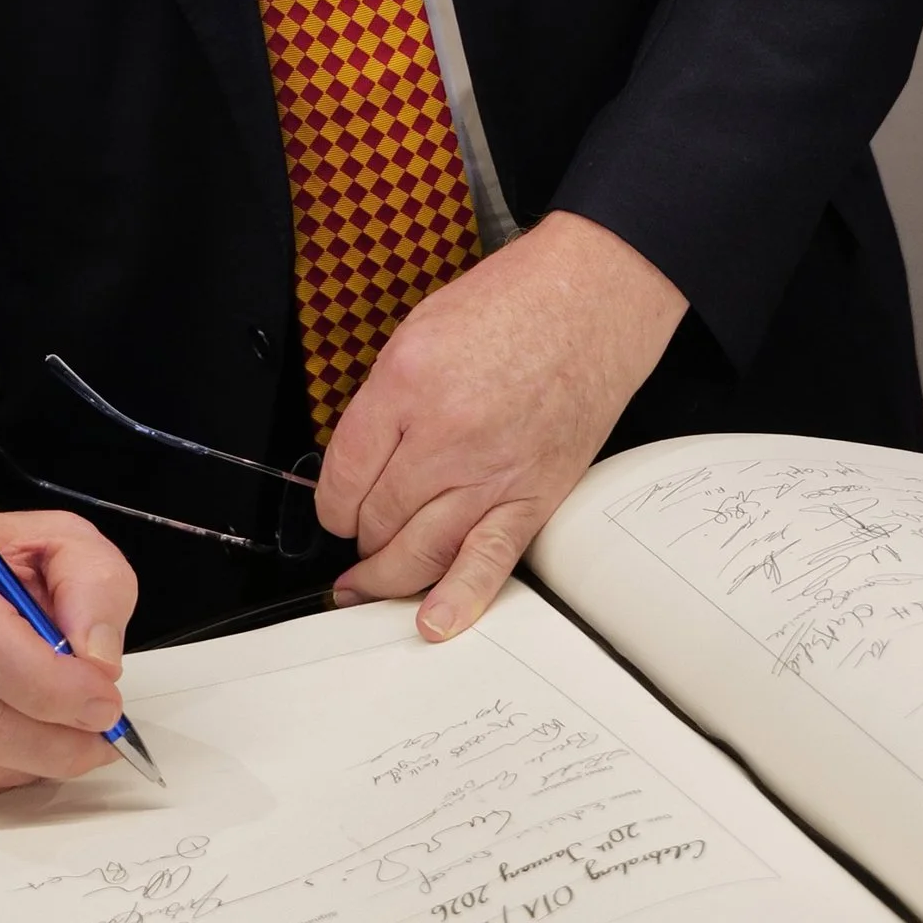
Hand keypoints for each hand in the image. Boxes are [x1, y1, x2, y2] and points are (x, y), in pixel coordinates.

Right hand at [0, 504, 140, 792]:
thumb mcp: (62, 542)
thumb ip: (93, 586)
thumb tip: (98, 660)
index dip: (52, 687)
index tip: (104, 703)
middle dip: (52, 740)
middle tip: (102, 737)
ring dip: (32, 762)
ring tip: (76, 742)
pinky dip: (1, 774)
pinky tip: (29, 747)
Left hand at [317, 212, 687, 639]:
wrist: (592, 300)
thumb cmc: (512, 305)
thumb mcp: (419, 331)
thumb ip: (385, 401)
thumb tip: (361, 460)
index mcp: (406, 385)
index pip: (343, 473)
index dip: (330, 500)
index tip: (334, 506)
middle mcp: (445, 435)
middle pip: (377, 517)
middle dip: (360, 534)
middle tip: (357, 538)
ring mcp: (491, 472)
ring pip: (421, 551)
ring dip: (388, 576)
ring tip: (368, 587)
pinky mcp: (533, 496)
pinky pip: (489, 560)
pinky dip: (459, 598)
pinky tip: (433, 622)